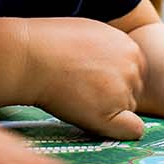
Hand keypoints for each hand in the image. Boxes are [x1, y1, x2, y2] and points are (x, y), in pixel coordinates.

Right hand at [23, 18, 147, 139]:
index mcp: (130, 47)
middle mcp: (133, 68)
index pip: (134, 71)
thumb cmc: (49, 43)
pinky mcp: (111, 113)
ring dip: (109, 109)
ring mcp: (124, 91)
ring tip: (76, 95)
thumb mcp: (91, 33)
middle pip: (133, 91)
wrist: (29, 57)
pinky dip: (120, 130)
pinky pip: (132, 130)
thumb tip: (114, 67)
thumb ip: (110, 49)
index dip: (114, 77)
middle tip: (82, 88)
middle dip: (113, 93)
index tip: (92, 77)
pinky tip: (96, 120)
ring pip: (127, 109)